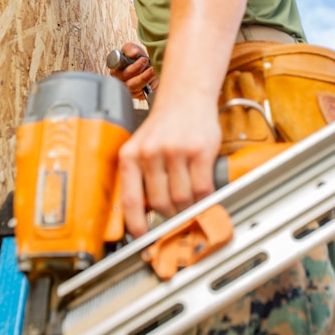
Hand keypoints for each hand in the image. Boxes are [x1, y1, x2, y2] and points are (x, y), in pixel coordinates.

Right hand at [108, 42, 158, 100]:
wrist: (144, 64)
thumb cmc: (135, 58)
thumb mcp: (131, 49)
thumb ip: (130, 49)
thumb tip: (134, 53)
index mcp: (116, 71)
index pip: (122, 73)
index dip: (133, 68)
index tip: (143, 60)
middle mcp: (121, 82)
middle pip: (130, 85)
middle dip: (143, 76)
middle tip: (151, 67)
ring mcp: (130, 90)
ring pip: (138, 90)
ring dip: (149, 80)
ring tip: (155, 71)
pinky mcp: (138, 95)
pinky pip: (145, 94)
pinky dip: (151, 86)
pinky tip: (154, 78)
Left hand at [118, 91, 221, 236]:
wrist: (186, 96)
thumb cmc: (165, 125)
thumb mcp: (141, 146)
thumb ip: (140, 175)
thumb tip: (144, 212)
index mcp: (130, 155)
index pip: (130, 200)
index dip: (136, 225)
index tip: (143, 239)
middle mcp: (149, 153)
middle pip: (160, 203)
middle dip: (170, 216)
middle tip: (177, 218)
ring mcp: (175, 152)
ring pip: (182, 198)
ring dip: (188, 208)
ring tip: (191, 206)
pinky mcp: (199, 151)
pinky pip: (202, 188)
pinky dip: (204, 199)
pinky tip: (204, 197)